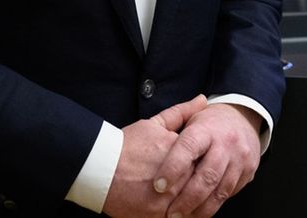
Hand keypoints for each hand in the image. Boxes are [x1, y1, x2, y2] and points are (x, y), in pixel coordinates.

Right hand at [102, 95, 208, 217]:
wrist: (100, 168)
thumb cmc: (126, 145)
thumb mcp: (154, 124)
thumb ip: (181, 113)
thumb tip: (203, 99)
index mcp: (180, 152)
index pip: (207, 161)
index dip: (207, 165)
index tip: (203, 165)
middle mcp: (177, 177)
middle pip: (202, 185)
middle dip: (202, 186)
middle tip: (198, 186)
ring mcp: (167, 199)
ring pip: (193, 206)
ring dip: (195, 205)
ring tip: (187, 199)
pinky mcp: (156, 216)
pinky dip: (183, 216)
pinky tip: (180, 211)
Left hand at [153, 103, 261, 217]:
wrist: (243, 118)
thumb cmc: (209, 123)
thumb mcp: (191, 117)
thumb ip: (172, 123)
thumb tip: (149, 132)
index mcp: (207, 128)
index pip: (188, 147)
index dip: (173, 167)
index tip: (158, 186)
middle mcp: (226, 143)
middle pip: (207, 175)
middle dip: (187, 198)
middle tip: (171, 213)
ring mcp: (240, 159)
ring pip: (220, 190)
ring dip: (201, 208)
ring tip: (182, 217)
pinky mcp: (248, 172)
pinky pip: (229, 194)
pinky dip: (213, 206)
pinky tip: (199, 213)